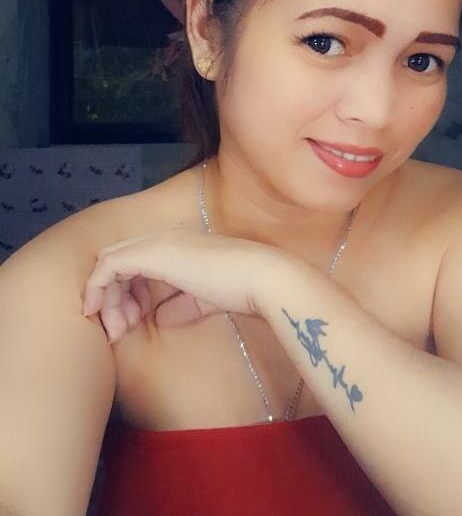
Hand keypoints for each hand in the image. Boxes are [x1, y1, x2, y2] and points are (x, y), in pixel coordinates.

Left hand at [81, 225, 285, 342]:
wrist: (257, 278)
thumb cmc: (238, 287)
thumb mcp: (203, 299)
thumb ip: (181, 306)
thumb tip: (161, 317)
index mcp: (175, 244)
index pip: (133, 259)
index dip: (124, 291)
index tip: (131, 322)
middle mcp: (161, 237)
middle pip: (115, 259)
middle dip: (110, 295)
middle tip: (118, 328)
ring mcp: (155, 242)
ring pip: (108, 262)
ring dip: (105, 297)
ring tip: (116, 329)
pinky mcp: (150, 252)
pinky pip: (108, 266)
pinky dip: (99, 289)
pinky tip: (99, 312)